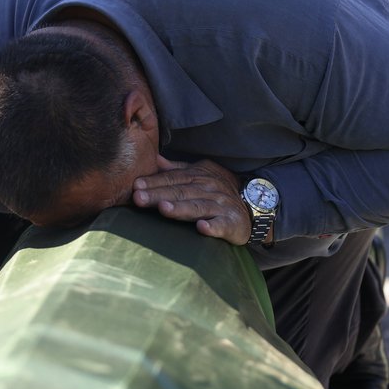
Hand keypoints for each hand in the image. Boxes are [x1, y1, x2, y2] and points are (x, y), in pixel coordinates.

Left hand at [132, 158, 250, 244]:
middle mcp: (208, 189)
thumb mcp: (199, 174)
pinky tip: (201, 228)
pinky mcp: (232, 223)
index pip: (173, 179)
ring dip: (181, 208)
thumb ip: (176, 170)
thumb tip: (154, 159)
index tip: (135, 186)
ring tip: (164, 209)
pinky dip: (212, 227)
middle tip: (139, 198)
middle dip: (159, 195)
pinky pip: (221, 225)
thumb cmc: (218, 191)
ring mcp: (220, 206)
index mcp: (198, 177)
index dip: (154, 182)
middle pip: (180, 192)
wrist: (253, 205)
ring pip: (197, 207)